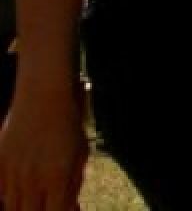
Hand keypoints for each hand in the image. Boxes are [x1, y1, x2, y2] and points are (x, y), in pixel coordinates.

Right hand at [0, 84, 87, 210]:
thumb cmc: (68, 125)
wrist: (43, 96)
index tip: (66, 208)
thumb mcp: (80, 155)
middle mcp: (32, 179)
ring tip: (37, 193)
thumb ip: (73, 186)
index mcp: (57, 177)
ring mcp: (12, 172)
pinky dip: (8, 194)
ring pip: (11, 206)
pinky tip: (21, 186)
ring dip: (24, 205)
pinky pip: (0, 191)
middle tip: (49, 203)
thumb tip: (70, 207)